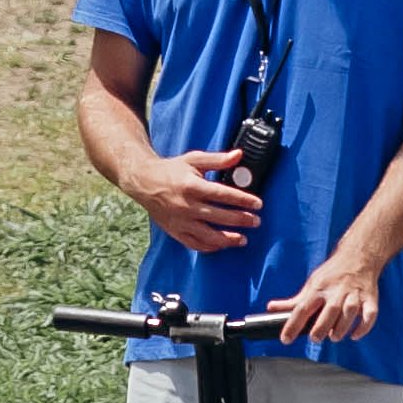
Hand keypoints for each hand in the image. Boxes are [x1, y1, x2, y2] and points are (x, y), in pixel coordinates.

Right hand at [136, 145, 263, 256]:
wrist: (143, 182)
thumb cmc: (171, 170)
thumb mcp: (194, 160)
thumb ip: (217, 159)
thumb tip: (239, 155)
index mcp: (192, 186)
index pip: (223, 195)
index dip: (243, 200)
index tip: (258, 204)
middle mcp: (186, 206)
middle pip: (219, 216)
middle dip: (241, 220)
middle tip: (256, 221)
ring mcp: (181, 221)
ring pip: (208, 236)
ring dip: (228, 239)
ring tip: (244, 239)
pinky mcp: (175, 231)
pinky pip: (195, 244)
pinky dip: (210, 247)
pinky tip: (222, 245)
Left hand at [278, 246, 385, 353]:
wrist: (358, 257)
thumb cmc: (333, 274)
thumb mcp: (311, 284)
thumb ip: (293, 301)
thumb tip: (271, 308)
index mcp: (319, 289)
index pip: (302, 308)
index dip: (292, 325)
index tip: (285, 339)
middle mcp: (336, 292)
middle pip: (328, 311)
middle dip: (320, 328)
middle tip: (314, 338)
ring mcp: (354, 295)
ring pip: (349, 313)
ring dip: (341, 328)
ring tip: (333, 336)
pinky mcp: (370, 299)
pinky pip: (369, 315)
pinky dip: (363, 327)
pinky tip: (354, 335)